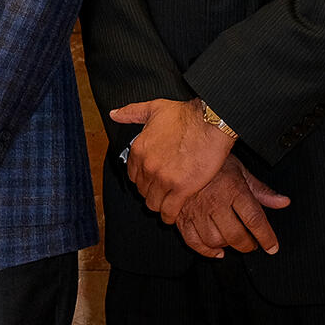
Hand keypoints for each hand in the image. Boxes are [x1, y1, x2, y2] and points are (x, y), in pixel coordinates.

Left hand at [110, 98, 235, 221]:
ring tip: (166, 204)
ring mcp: (163, 179)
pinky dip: (169, 216)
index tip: (150, 181)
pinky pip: (169, 211)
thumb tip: (114, 114)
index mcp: (139, 150)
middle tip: (161, 193)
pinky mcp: (182, 189)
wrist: (210, 123)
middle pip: (142, 190)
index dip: (142, 180)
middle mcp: (147, 166)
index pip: (133, 175)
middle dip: (151, 192)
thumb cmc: (186, 115)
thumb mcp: (153, 108)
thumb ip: (131, 113)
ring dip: (159, 205)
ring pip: (153, 203)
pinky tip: (172, 216)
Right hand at [172, 156, 289, 258]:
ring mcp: (196, 210)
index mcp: (233, 190)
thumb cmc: (212, 161)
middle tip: (252, 244)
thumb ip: (262, 190)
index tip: (272, 247)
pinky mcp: (181, 215)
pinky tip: (215, 250)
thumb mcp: (240, 170)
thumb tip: (283, 202)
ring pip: (214, 240)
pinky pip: (192, 241)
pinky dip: (205, 250)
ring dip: (227, 246)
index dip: (266, 238)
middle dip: (248, 245)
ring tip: (233, 242)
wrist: (182, 153)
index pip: (255, 220)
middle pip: (235, 235)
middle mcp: (215, 202)